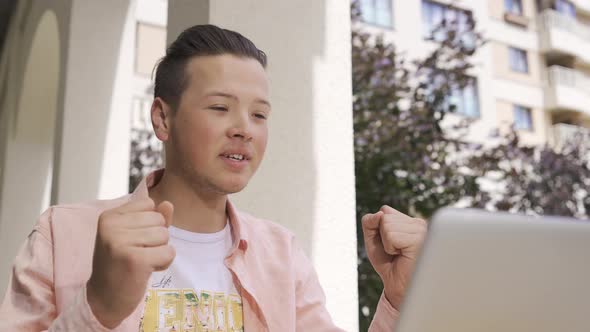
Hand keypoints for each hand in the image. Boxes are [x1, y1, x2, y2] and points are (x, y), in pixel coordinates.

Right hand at [86, 199, 174, 327]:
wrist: (105, 299)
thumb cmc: (121, 265)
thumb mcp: (134, 236)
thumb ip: (153, 218)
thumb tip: (168, 204)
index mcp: (109, 216)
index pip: (148, 204)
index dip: (149, 224)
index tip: (134, 241)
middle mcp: (111, 226)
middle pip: (159, 220)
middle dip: (156, 239)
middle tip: (137, 254)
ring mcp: (121, 242)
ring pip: (165, 235)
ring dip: (159, 251)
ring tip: (141, 262)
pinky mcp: (135, 260)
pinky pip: (168, 252)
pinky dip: (163, 263)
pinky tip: (146, 270)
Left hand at [361, 205, 426, 310]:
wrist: (400, 289)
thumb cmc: (390, 265)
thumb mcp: (373, 241)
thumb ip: (370, 223)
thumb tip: (380, 213)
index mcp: (411, 222)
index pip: (384, 211)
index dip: (379, 230)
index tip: (390, 246)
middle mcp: (419, 223)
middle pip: (384, 216)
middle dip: (382, 237)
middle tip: (395, 252)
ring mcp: (422, 230)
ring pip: (386, 224)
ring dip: (387, 243)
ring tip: (400, 254)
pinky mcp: (420, 239)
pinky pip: (391, 235)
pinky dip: (390, 248)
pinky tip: (403, 255)